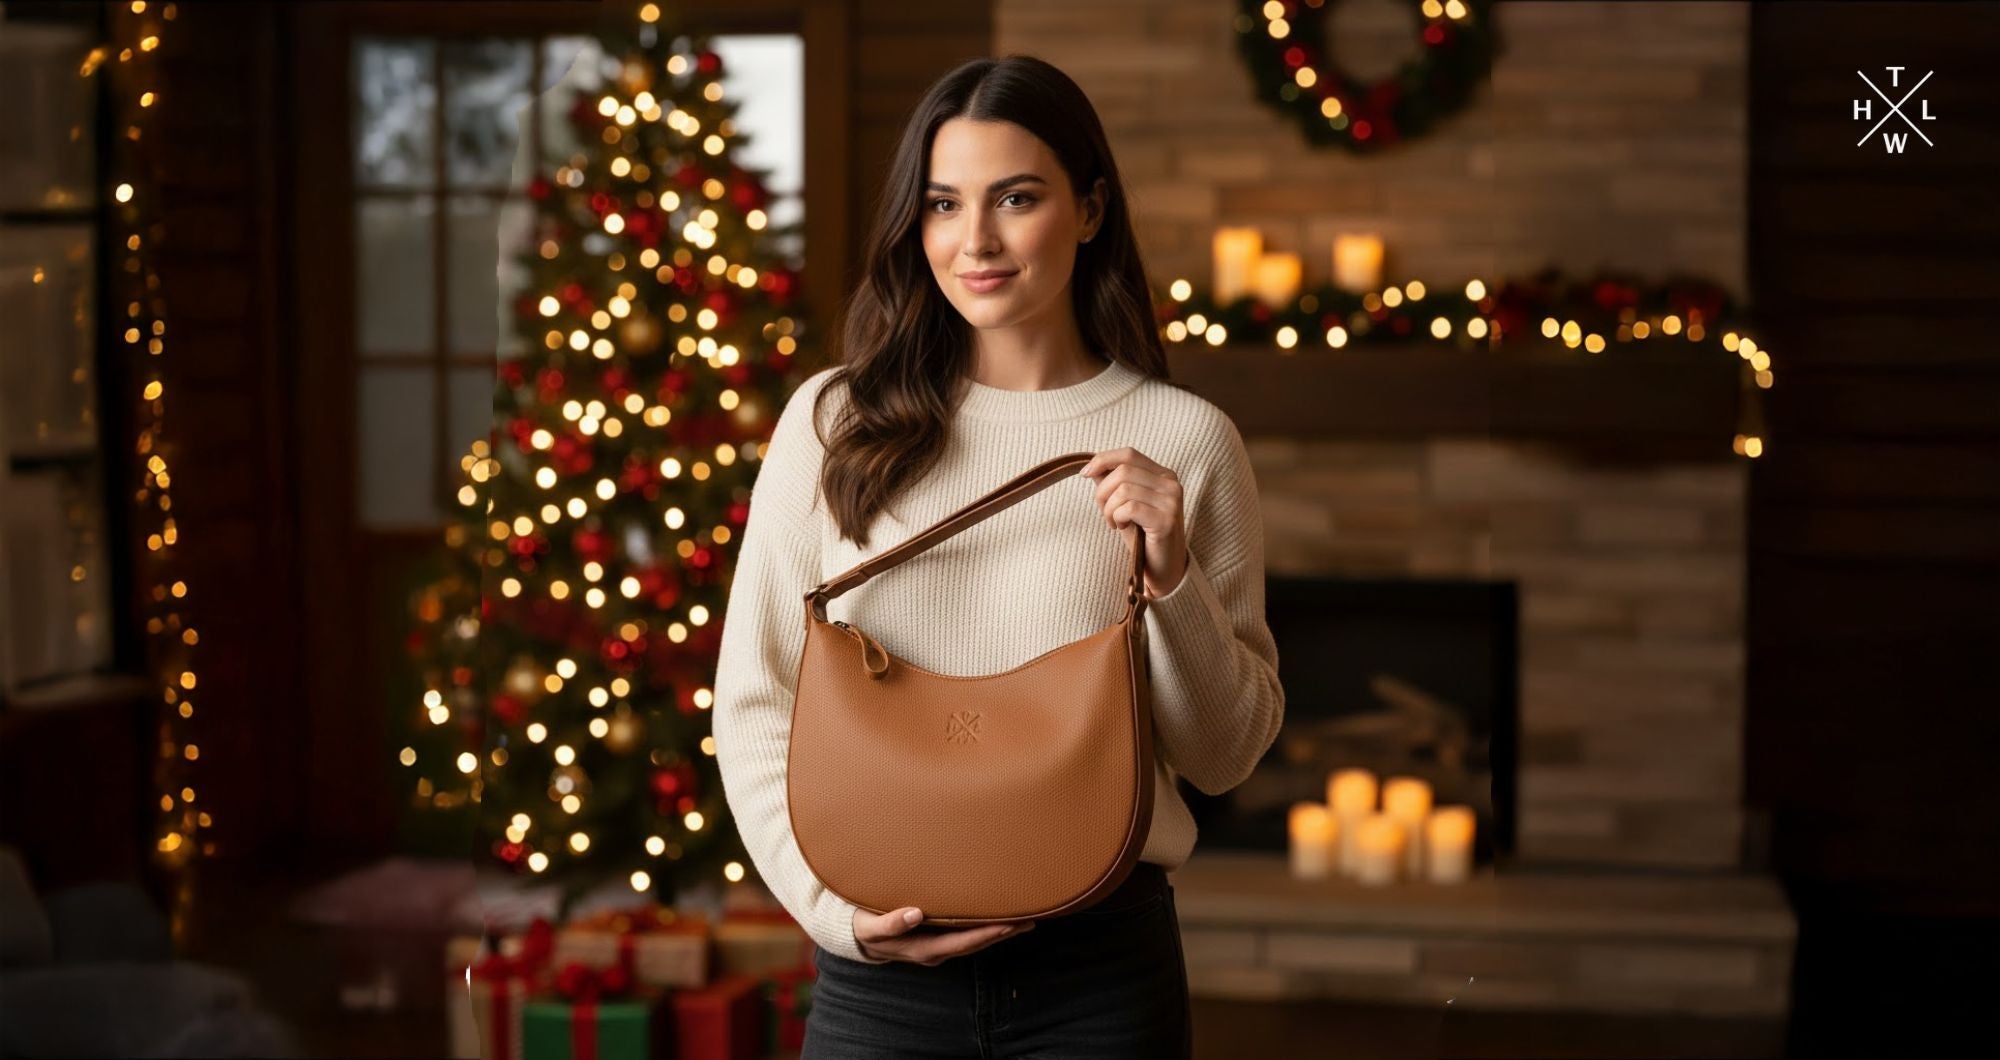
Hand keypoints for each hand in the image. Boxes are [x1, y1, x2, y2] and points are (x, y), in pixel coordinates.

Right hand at [853, 906, 1033, 966]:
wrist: (858, 937)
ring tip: (1024, 917)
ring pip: (974, 941)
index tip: (1007, 925)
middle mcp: (935, 952)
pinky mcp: (938, 938)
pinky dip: (985, 927)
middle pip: (975, 944)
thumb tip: (914, 914)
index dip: (985, 935)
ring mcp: (938, 947)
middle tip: (1029, 918)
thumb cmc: (864, 927)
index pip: (962, 943)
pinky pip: (966, 935)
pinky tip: (1000, 917)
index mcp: (923, 949)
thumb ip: (890, 923)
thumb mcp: (870, 927)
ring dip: (999, 931)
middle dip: (1002, 933)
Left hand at [1079, 447, 1188, 596]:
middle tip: (1105, 513)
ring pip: (1123, 489)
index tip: (1085, 474)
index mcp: (1163, 474)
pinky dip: (1117, 518)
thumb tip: (1092, 467)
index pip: (1129, 454)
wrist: (1162, 569)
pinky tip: (1122, 528)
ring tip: (1115, 522)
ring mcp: (1171, 501)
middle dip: (1103, 492)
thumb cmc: (1142, 536)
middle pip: (1122, 471)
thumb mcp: (1124, 505)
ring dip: (1109, 509)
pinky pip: (1129, 508)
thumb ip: (1112, 483)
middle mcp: (1171, 483)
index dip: (1103, 460)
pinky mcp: (1166, 520)